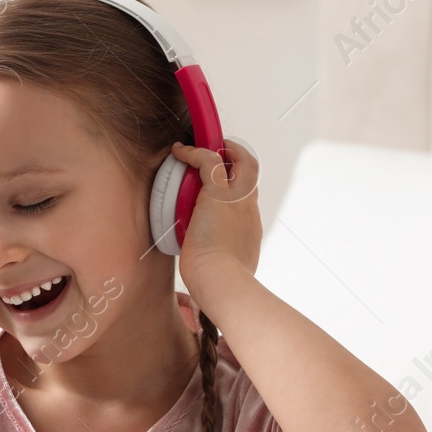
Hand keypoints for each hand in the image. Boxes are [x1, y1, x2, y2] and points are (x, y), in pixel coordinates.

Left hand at [171, 137, 260, 292]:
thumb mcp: (228, 268)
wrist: (223, 282)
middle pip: (251, 173)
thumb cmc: (221, 282)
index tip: (225, 184)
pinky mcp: (218, 194)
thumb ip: (223, 260)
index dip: (239, 186)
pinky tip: (179, 151)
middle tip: (220, 155)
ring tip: (200, 148)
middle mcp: (249, 209)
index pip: (249, 197)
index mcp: (251, 227)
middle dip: (238, 159)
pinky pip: (209, 160)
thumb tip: (208, 262)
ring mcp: (237, 200)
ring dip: (221, 151)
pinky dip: (194, 152)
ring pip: (239, 161)